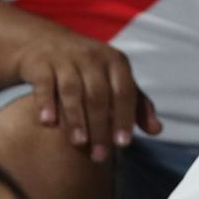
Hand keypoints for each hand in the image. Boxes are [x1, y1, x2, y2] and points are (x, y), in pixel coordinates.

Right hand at [14, 31, 161, 161]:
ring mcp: (65, 59)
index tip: (123, 144)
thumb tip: (157, 130)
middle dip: (100, 127)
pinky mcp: (40, 63)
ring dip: (75, 118)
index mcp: (115, 61)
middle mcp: (92, 57)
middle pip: (99, 95)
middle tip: (100, 156)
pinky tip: (47, 123)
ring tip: (79, 143)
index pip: (124, 91)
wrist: (46, 43)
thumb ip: (137, 104)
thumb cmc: (89, 69)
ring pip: (72, 90)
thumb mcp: (116, 79)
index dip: (125, 117)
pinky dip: (46, 103)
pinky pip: (44, 83)